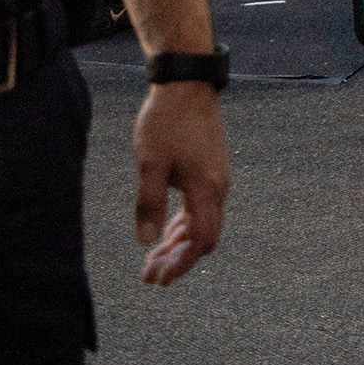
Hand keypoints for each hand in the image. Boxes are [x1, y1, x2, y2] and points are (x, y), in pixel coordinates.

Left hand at [132, 81, 229, 285]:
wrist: (187, 85)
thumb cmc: (167, 122)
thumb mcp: (151, 163)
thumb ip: (149, 204)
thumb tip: (146, 241)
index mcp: (206, 189)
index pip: (200, 241)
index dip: (181, 264)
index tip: (158, 279)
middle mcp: (217, 188)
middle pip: (203, 237)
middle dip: (178, 259)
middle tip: (150, 275)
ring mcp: (216, 178)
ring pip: (202, 223)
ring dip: (179, 244)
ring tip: (153, 258)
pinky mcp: (210, 170)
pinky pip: (201, 208)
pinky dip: (184, 225)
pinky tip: (166, 230)